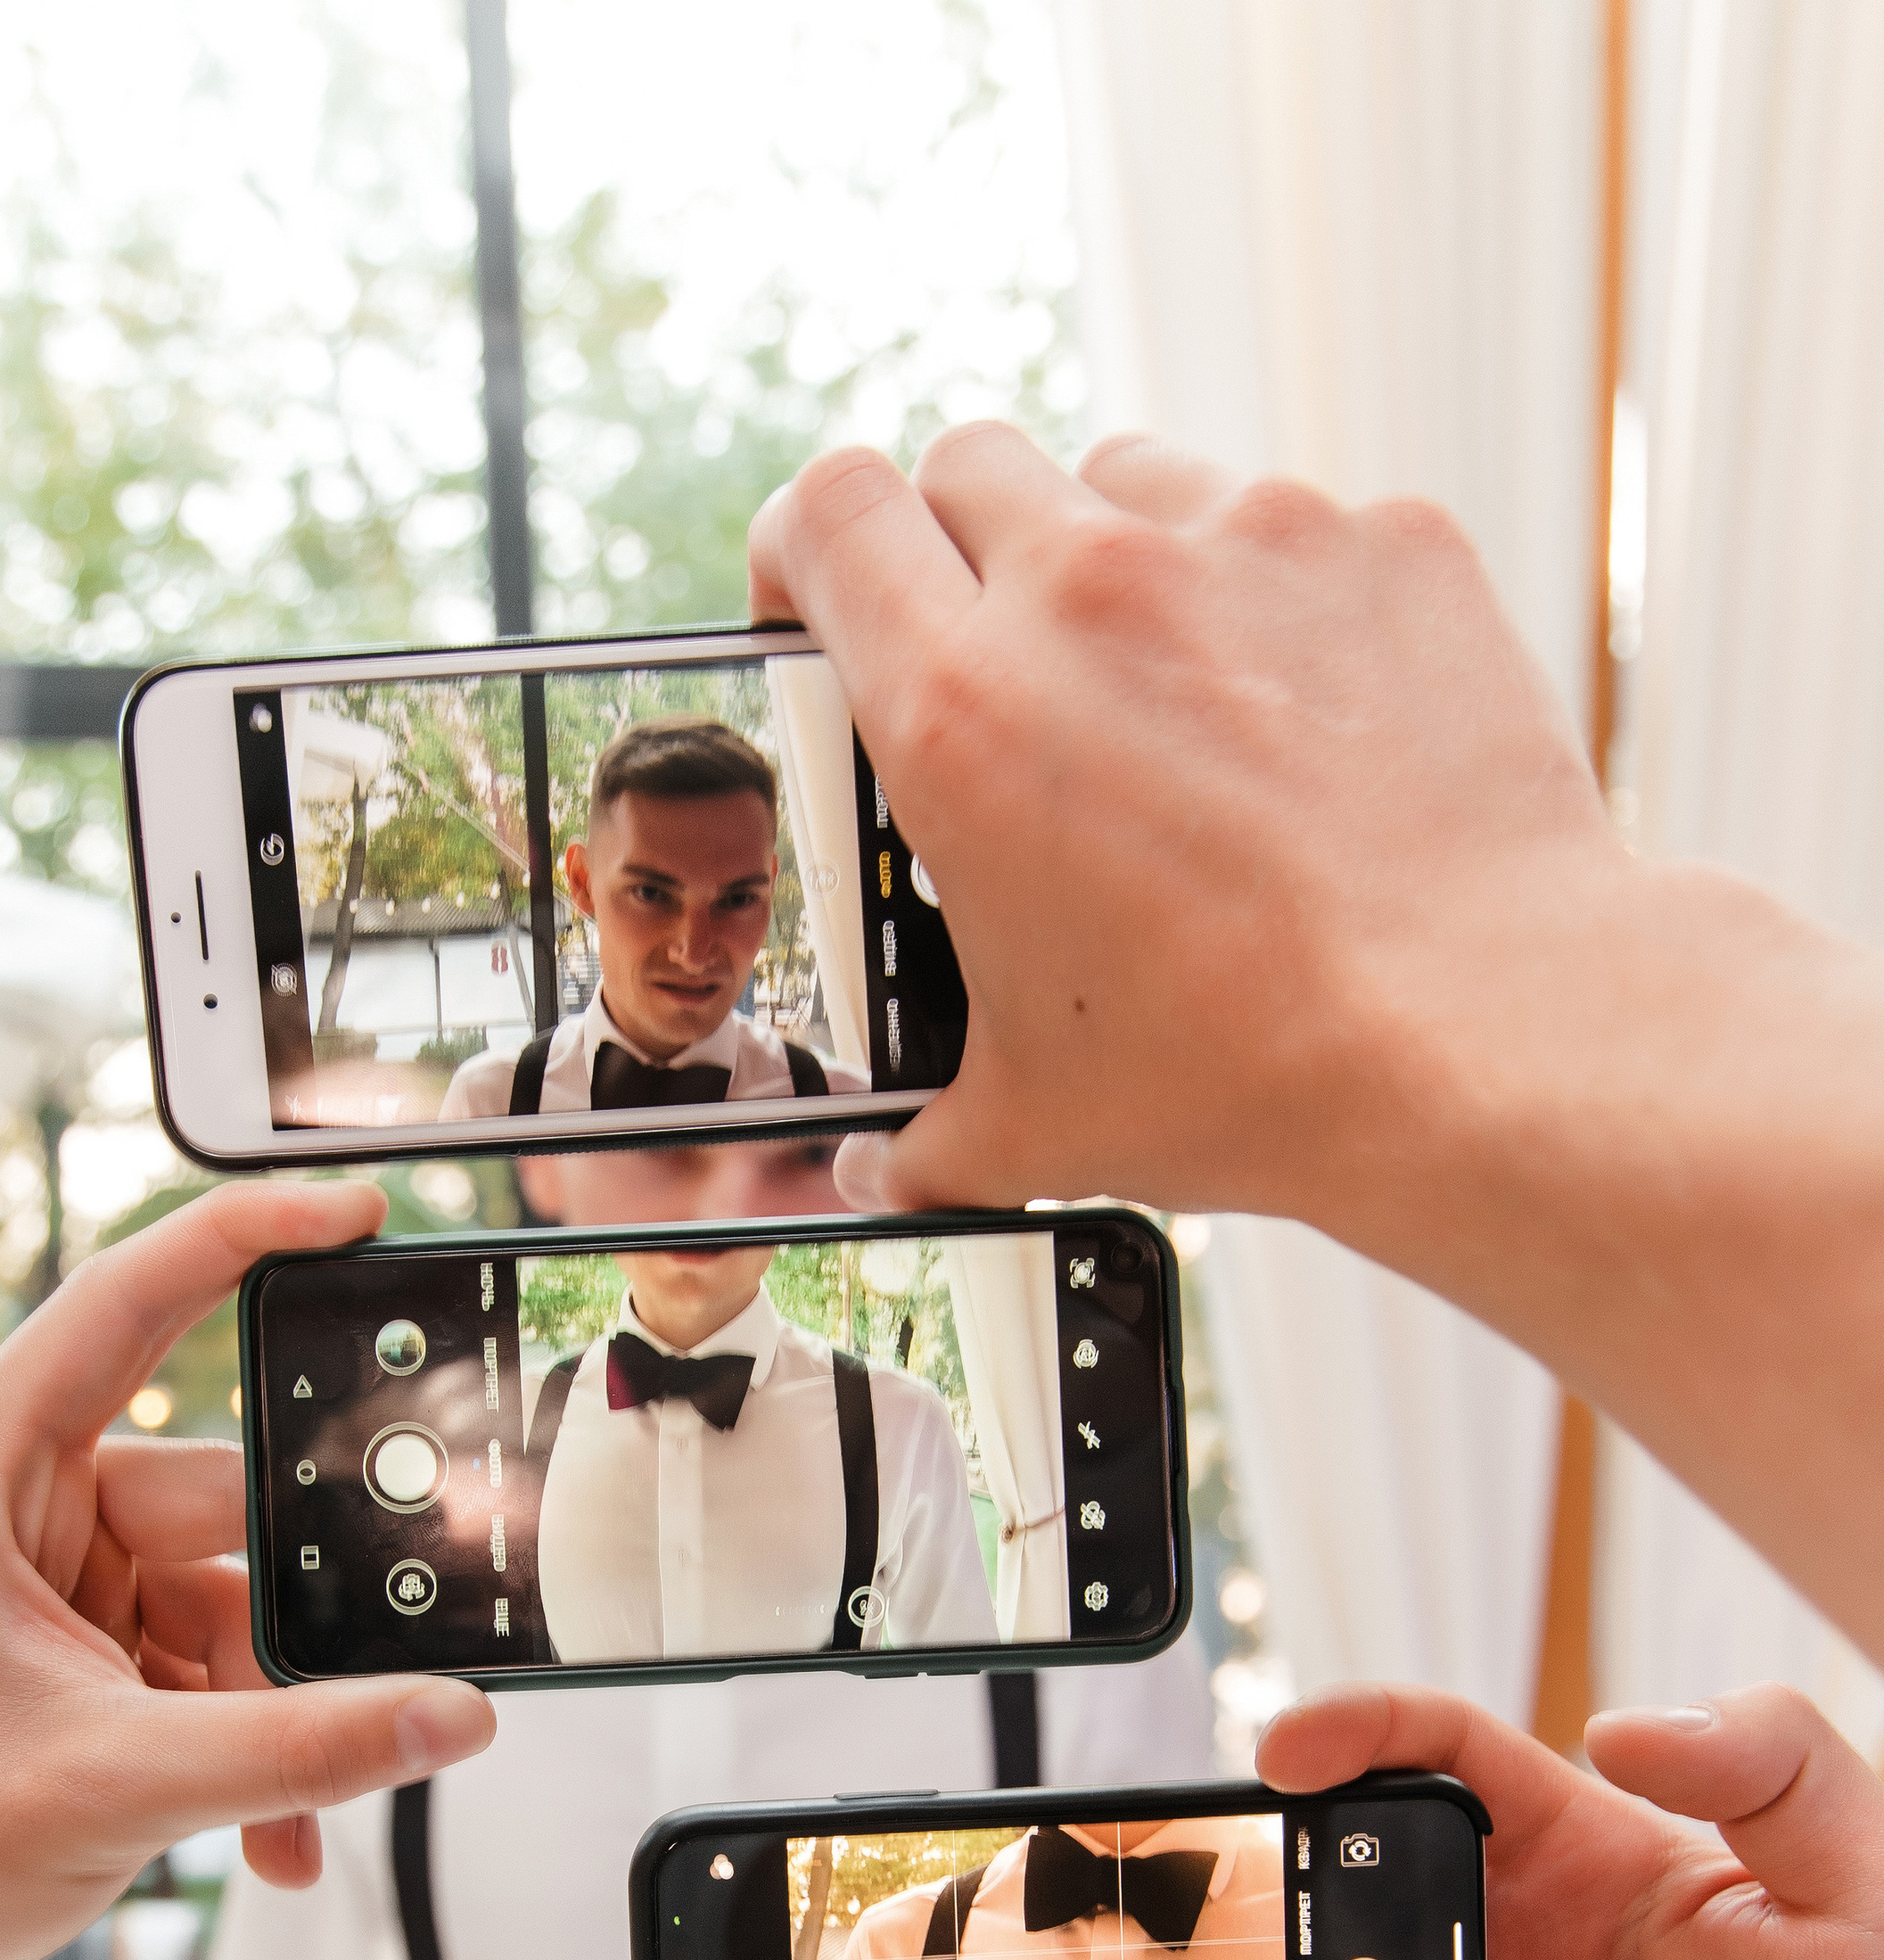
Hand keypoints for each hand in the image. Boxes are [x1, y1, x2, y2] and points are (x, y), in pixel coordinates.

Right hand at [747, 424, 1624, 1224]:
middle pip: (966, 467)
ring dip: (1114, 562)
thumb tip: (884, 1165)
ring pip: (1128, 481)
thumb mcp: (1033, 1118)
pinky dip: (1273, 604)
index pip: (828, 514)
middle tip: (990, 664)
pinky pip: (1293, 531)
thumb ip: (925, 1127)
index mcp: (965, 708)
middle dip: (956, 552)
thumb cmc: (1256, 1070)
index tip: (824, 601)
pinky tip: (1299, 723)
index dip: (805, 549)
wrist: (1481, 1035)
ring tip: (1157, 699)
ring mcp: (1251, 544)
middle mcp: (1096, 590)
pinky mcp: (1386, 544)